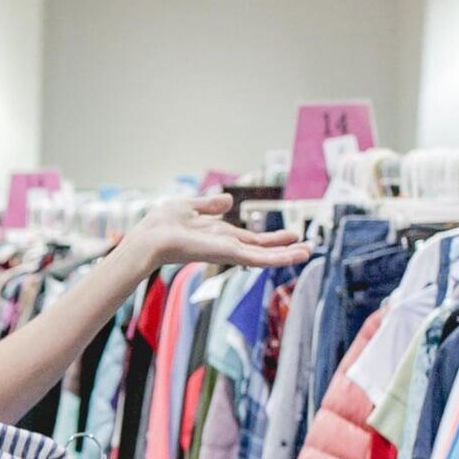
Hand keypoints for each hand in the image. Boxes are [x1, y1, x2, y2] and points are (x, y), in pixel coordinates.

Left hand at [133, 193, 311, 273]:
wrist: (150, 239)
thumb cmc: (161, 225)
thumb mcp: (190, 207)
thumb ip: (210, 205)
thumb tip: (230, 200)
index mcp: (217, 234)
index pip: (249, 238)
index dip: (269, 238)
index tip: (290, 235)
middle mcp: (225, 244)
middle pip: (260, 247)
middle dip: (282, 247)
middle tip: (305, 248)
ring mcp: (228, 251)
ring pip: (264, 255)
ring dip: (286, 255)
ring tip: (308, 253)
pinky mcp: (229, 254)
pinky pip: (259, 257)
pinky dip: (279, 257)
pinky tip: (296, 256)